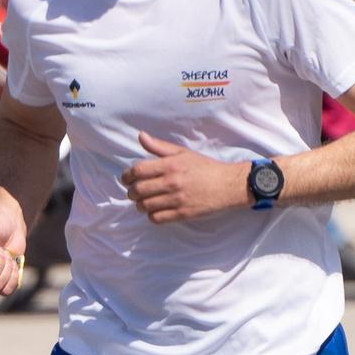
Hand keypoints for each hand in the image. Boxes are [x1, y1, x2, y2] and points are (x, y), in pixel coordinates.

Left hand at [122, 134, 252, 223]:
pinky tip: (156, 210)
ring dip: (140, 204)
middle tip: (134, 191)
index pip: (137, 171)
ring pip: (145, 206)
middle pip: (138, 190)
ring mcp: (177, 200)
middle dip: (131, 192)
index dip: (126, 176)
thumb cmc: (204, 167)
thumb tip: (141, 136)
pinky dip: (152, 215)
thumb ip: (159, 146)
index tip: (126, 179)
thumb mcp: (182, 153)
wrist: (228, 185)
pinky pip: (156, 218)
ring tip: (144, 201)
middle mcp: (172, 182)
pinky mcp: (182, 214)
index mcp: (170, 164)